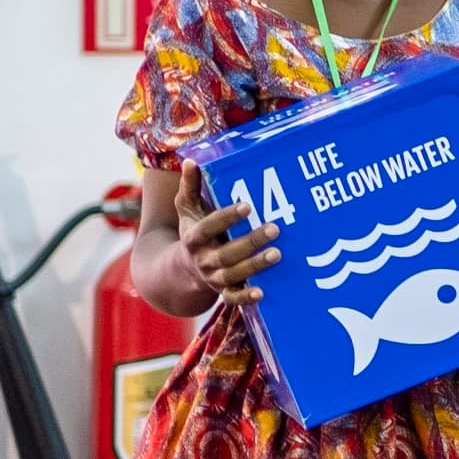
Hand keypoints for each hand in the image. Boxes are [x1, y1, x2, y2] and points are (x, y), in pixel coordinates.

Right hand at [175, 162, 277, 307]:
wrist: (181, 269)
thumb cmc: (193, 231)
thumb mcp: (187, 209)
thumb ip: (190, 186)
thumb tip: (189, 160)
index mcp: (193, 238)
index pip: (207, 228)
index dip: (226, 218)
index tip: (247, 206)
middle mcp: (202, 259)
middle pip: (225, 253)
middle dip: (250, 242)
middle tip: (275, 228)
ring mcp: (213, 277)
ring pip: (233, 275)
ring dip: (255, 266)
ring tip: (278, 254)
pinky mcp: (224, 291)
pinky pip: (233, 298)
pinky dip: (245, 297)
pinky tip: (262, 292)